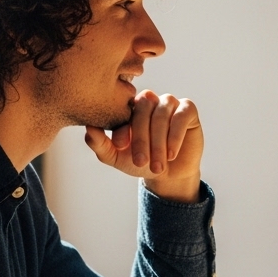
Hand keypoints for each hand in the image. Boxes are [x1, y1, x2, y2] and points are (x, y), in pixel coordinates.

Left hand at [86, 90, 203, 202]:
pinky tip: (171, 154)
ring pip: (161, 115)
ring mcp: (169, 102)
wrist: (169, 175)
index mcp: (130, 108)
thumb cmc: (141, 162)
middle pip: (143, 109)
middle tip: (140, 162)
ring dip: (158, 143)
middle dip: (141, 138)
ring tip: (157, 165)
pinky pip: (181, 116)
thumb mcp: (117, 157)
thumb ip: (101, 144)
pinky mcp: (188, 109)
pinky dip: (175, 136)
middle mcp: (149, 101)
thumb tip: (89, 129)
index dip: (121, 128)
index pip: (124, 110)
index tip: (120, 146)